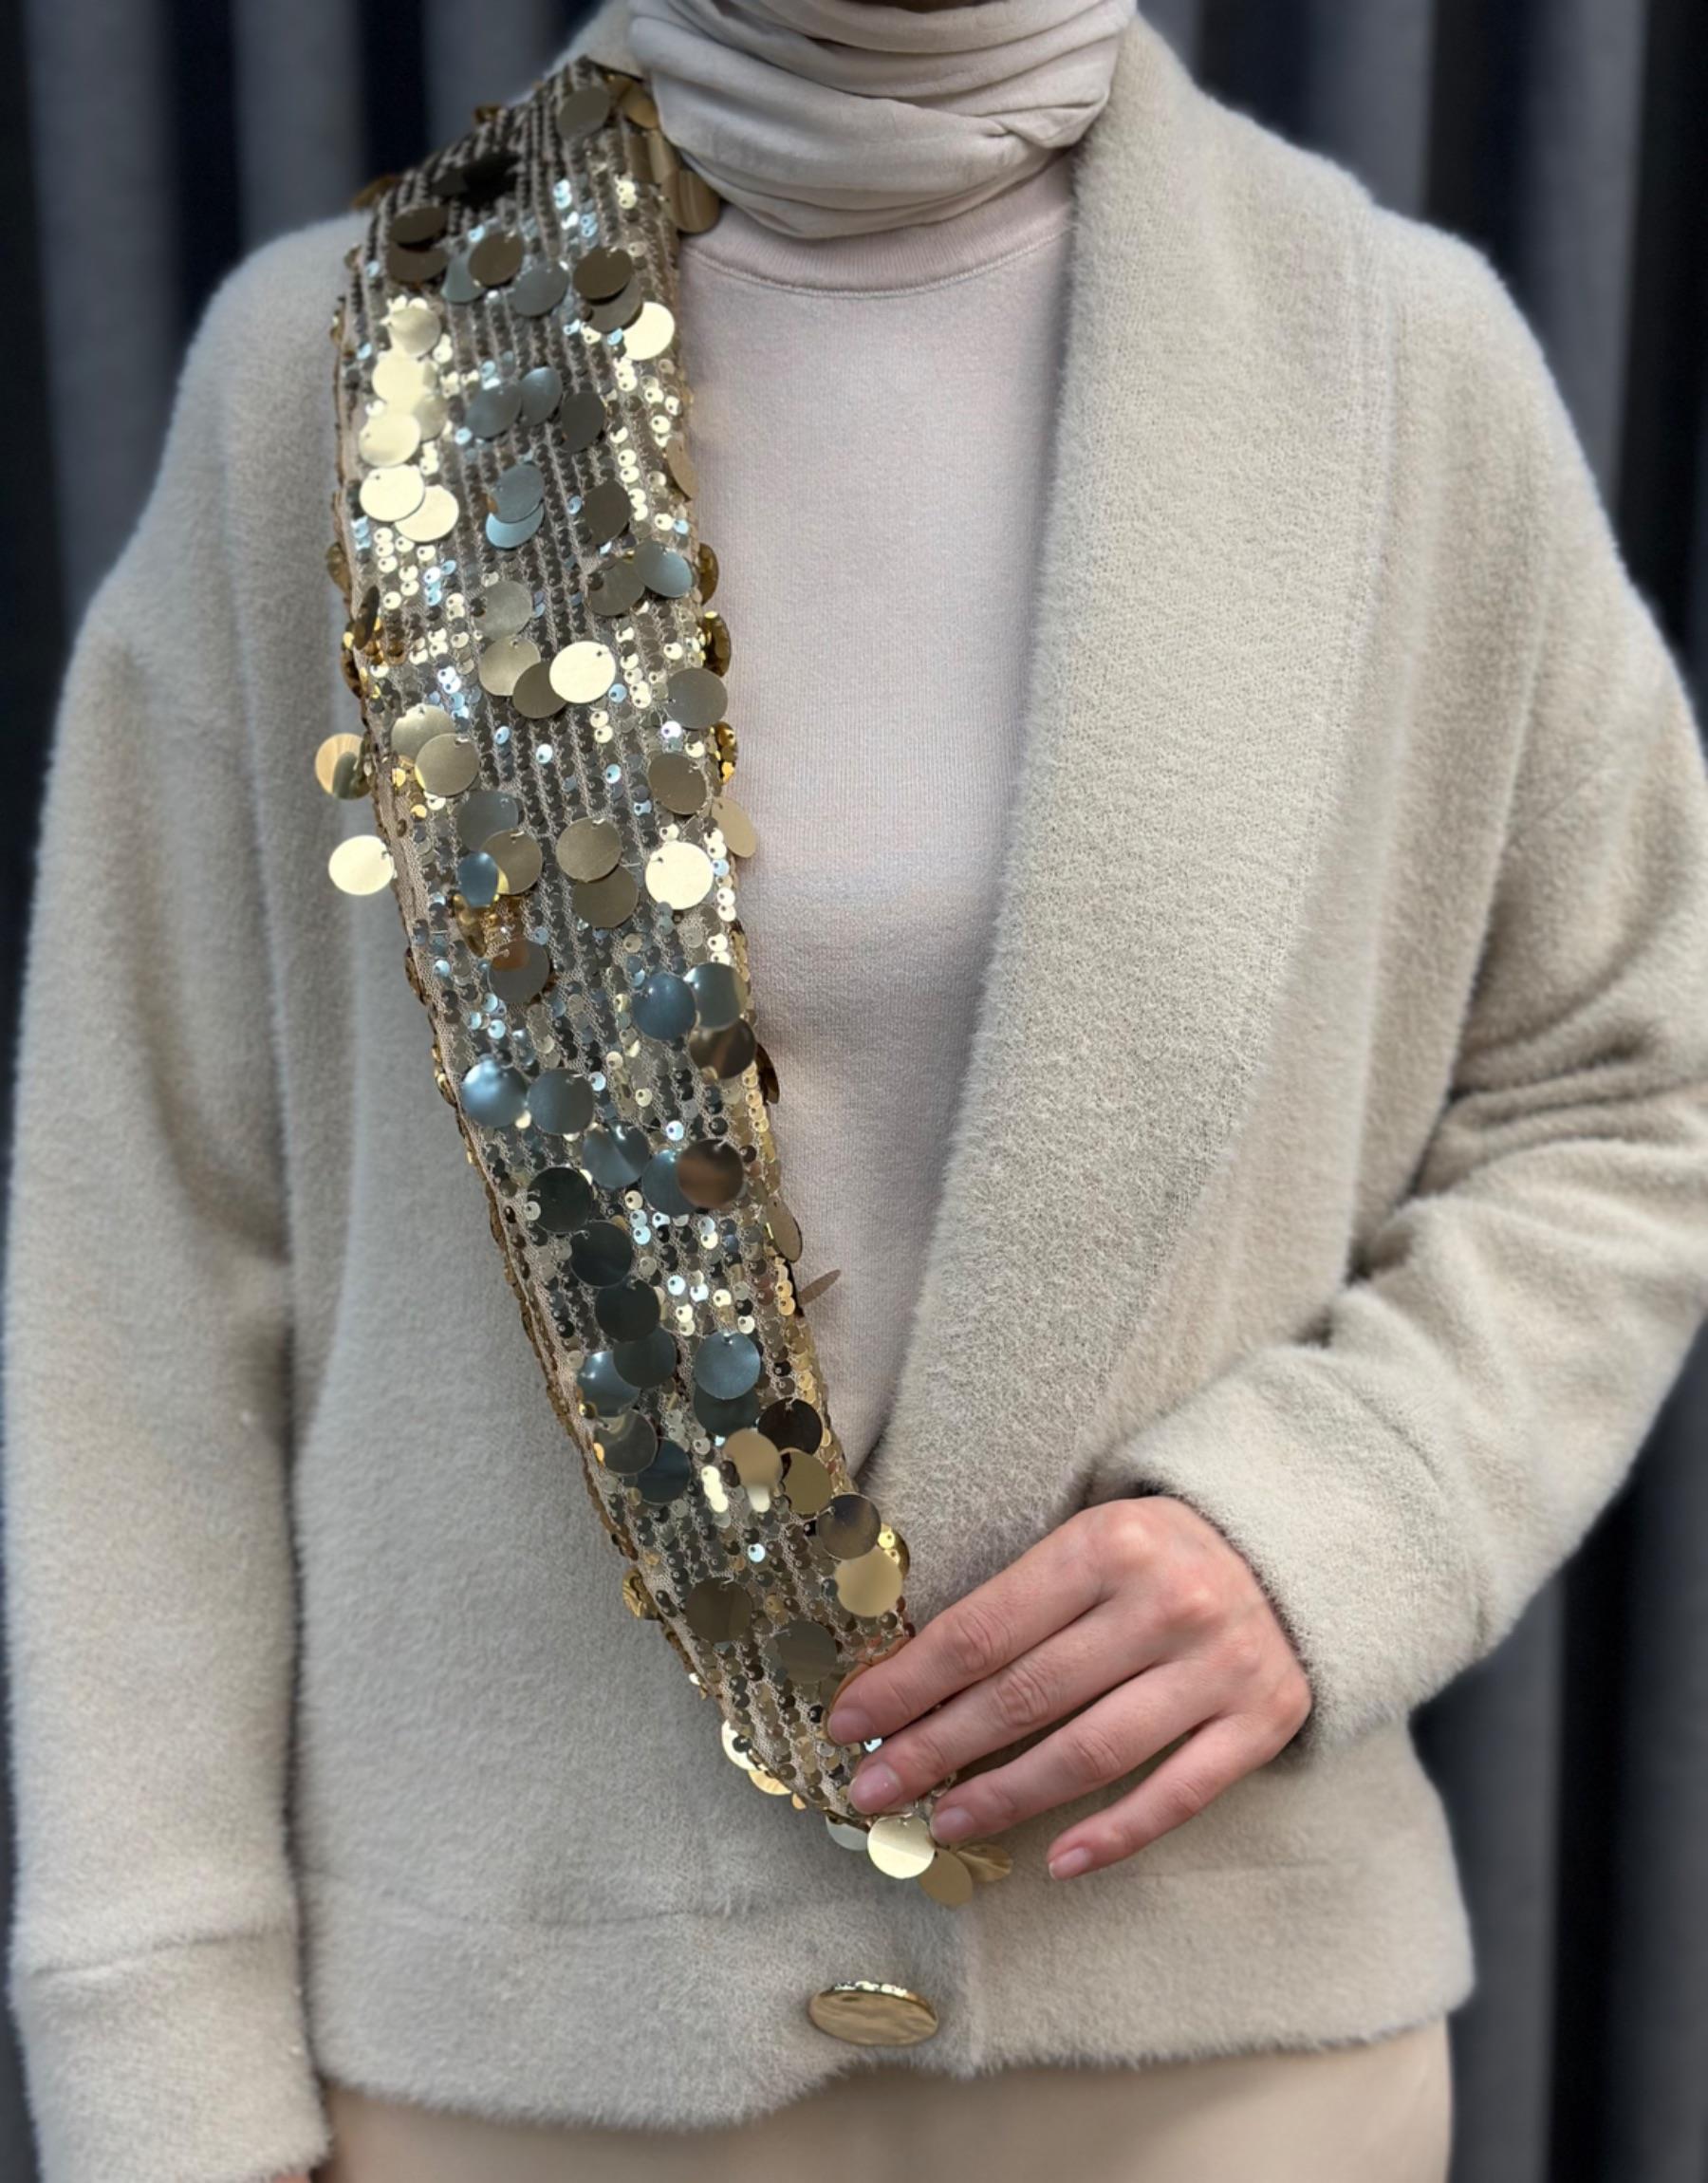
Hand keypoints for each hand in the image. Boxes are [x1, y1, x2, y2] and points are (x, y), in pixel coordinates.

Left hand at [825, 1497, 1310, 1877]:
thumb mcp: (1090, 1540)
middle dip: (936, 1748)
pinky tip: (1057, 1860)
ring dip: (1006, 1796)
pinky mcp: (1265, 1721)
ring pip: (1092, 1752)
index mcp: (1105, 1543)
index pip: (983, 1629)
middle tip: (871, 1790)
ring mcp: (1220, 1666)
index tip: (849, 1723)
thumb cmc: (1161, 1552)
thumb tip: (906, 1680)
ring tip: (943, 1823)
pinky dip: (1116, 1835)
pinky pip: (1178, 1794)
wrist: (1298, 1547)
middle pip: (1026, 1695)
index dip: (908, 1683)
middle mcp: (1165, 1602)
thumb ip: (1018, 1601)